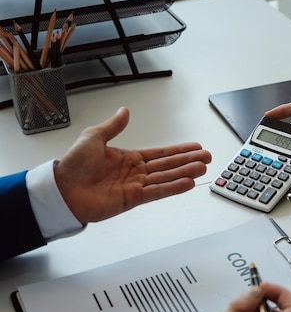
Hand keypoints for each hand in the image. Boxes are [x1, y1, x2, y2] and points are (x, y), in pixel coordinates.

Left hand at [54, 107, 211, 223]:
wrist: (62, 189)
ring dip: (186, 172)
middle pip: (168, 165)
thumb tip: (125, 111)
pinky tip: (188, 183)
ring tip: (203, 167)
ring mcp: (136, 186)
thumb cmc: (74, 165)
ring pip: (167, 178)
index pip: (160, 153)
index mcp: (129, 158)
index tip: (195, 147)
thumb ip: (114, 126)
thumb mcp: (94, 137)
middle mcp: (136, 172)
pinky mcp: (133, 200)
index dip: (179, 150)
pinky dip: (173, 188)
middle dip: (189, 160)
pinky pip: (157, 192)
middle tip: (207, 157)